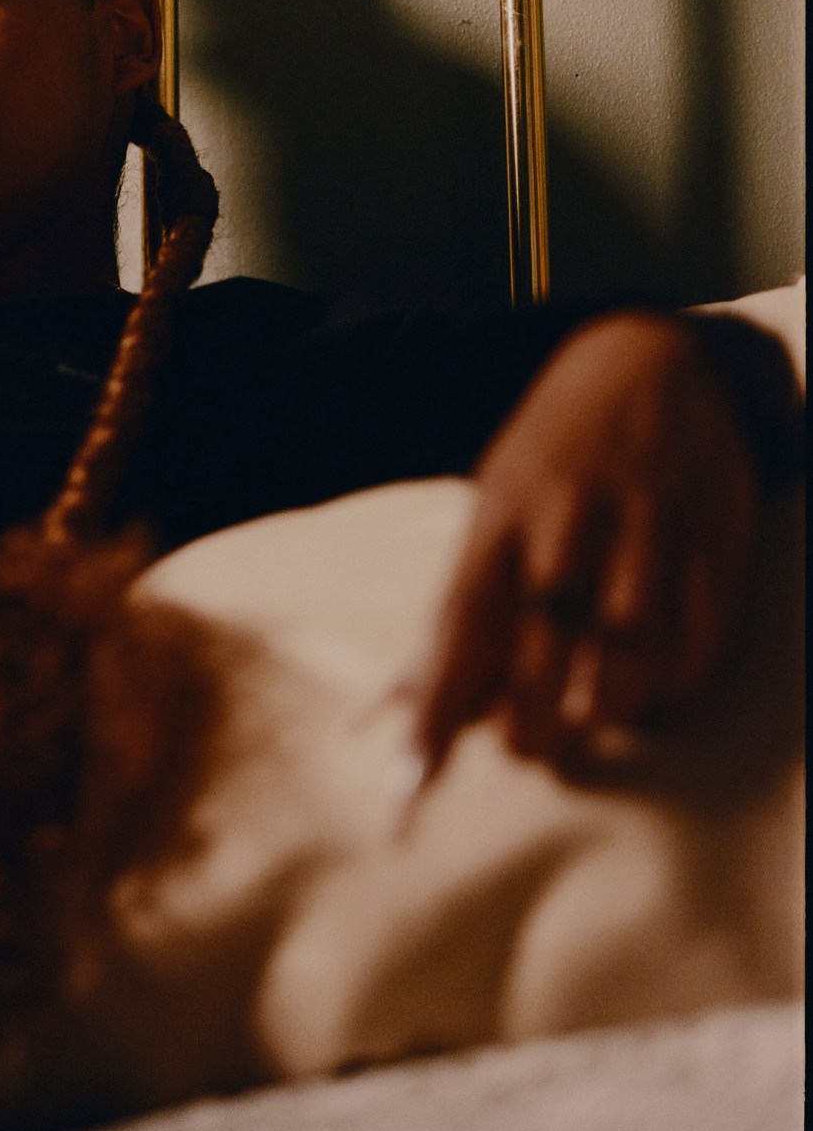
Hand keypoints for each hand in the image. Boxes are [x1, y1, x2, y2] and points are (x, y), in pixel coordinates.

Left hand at [415, 312, 758, 781]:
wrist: (645, 358)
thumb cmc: (554, 457)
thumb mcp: (493, 505)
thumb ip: (464, 603)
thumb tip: (417, 702)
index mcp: (501, 511)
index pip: (461, 621)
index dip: (440, 702)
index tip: (414, 772)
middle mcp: (570, 517)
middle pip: (544, 651)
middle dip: (532, 724)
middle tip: (533, 747)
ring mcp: (648, 524)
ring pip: (626, 656)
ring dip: (605, 710)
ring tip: (591, 719)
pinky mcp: (715, 532)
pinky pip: (699, 640)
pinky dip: (675, 683)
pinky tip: (656, 685)